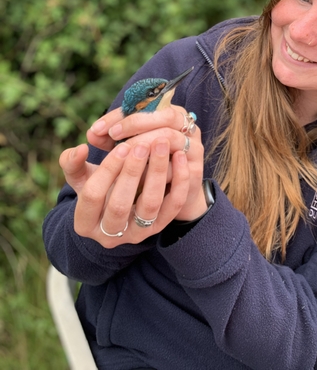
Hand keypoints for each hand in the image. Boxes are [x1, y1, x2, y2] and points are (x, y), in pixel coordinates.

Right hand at [61, 106, 206, 247]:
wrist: (118, 207)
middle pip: (120, 205)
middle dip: (131, 172)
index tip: (121, 146)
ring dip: (156, 173)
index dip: (106, 170)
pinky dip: (179, 182)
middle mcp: (109, 235)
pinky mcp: (159, 228)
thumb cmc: (96, 186)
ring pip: (149, 206)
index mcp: (84, 223)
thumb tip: (80, 149)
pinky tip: (179, 156)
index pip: (92, 196)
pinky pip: (174, 206)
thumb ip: (73, 163)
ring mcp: (136, 234)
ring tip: (161, 144)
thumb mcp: (80, 177)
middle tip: (142, 144)